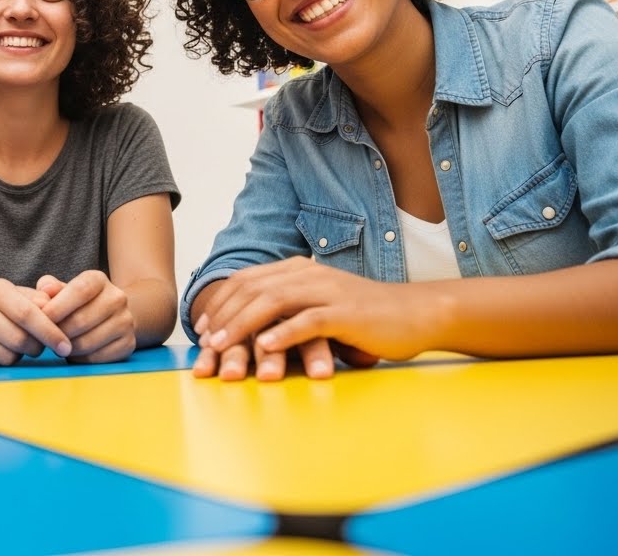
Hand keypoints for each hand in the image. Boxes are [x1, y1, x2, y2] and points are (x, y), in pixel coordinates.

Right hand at [0, 278, 71, 365]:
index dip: (50, 332)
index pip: (28, 314)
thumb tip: (56, 303)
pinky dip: (1, 361)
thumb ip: (41, 299)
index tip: (66, 346)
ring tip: (13, 343)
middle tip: (37, 345)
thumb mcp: (18, 295)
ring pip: (7, 356)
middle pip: (19, 339)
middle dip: (36, 347)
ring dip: (18, 355)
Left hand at [37, 270, 135, 363]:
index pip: (79, 291)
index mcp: (99, 280)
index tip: (41, 319)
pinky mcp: (128, 344)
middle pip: (82, 320)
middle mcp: (117, 298)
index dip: (57, 306)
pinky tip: (72, 353)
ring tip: (57, 345)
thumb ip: (50, 288)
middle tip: (44, 338)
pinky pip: (96, 358)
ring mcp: (126, 322)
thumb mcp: (64, 290)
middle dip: (58, 332)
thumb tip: (44, 289)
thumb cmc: (77, 303)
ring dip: (66, 348)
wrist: (111, 315)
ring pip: (87, 342)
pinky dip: (79, 359)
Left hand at [193, 257, 440, 379]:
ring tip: (222, 345)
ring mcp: (327, 291)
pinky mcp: (346, 313)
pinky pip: (308, 321)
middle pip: (252, 290)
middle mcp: (308, 275)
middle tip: (204, 342)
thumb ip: (289, 311)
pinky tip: (265, 347)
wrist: (416, 314)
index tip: (201, 327)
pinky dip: (283, 334)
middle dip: (223, 316)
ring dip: (242, 325)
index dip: (220, 303)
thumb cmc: (366, 317)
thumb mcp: (320, 307)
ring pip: (273, 303)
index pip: (247, 281)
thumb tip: (252, 332)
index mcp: (298, 270)